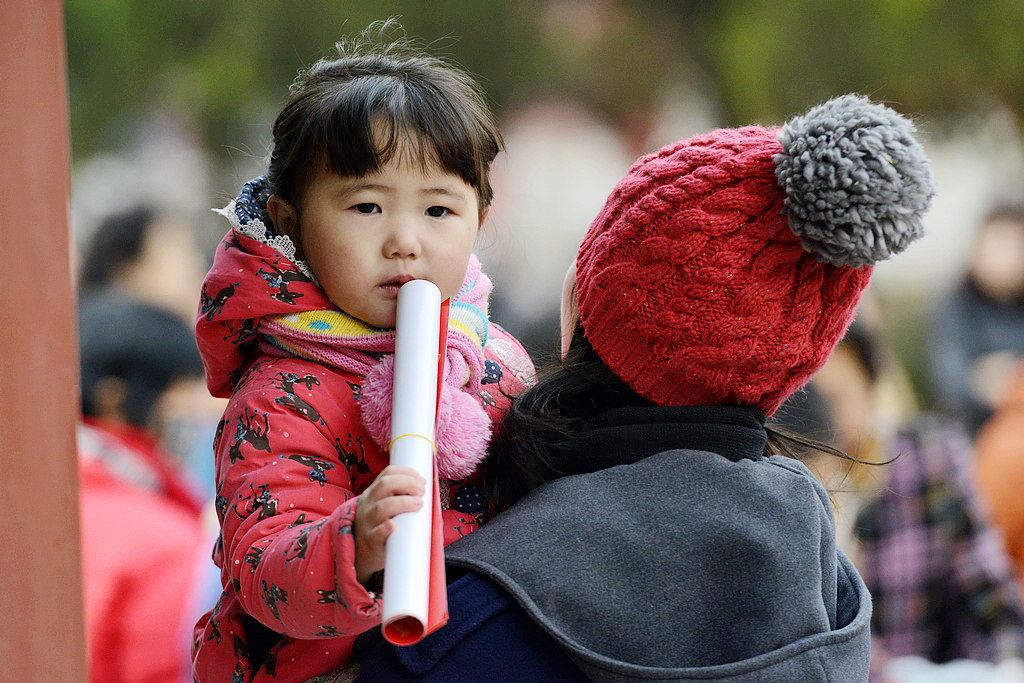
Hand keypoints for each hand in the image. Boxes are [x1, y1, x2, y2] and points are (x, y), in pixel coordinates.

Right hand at [353, 465, 424, 586]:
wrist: (362, 554)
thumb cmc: (380, 526)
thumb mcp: (385, 507)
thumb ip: (399, 497)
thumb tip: (425, 489)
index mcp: (373, 493)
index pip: (388, 473)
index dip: (407, 473)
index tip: (422, 480)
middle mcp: (368, 504)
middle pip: (384, 485)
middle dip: (407, 484)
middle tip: (422, 492)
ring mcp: (367, 522)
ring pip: (381, 507)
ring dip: (403, 503)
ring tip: (418, 505)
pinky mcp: (371, 541)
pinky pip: (376, 533)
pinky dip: (385, 528)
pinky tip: (393, 526)